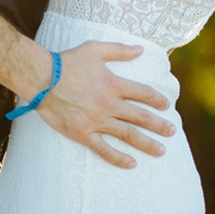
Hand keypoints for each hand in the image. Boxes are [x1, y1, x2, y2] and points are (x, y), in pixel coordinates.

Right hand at [36, 41, 175, 168]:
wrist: (41, 79)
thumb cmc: (67, 62)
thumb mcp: (95, 49)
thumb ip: (119, 50)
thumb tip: (140, 49)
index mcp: (114, 83)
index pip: (143, 93)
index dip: (157, 100)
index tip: (167, 106)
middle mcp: (109, 104)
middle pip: (141, 116)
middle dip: (159, 125)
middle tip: (172, 131)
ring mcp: (96, 120)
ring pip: (128, 135)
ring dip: (146, 143)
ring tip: (161, 151)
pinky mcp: (83, 133)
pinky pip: (104, 149)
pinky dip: (118, 158)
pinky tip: (131, 164)